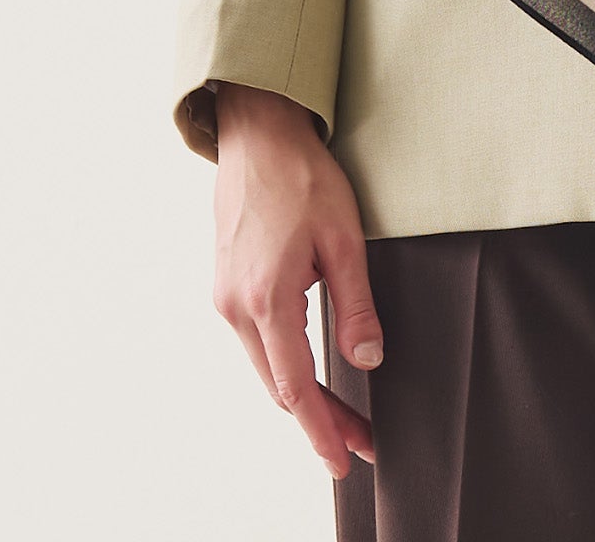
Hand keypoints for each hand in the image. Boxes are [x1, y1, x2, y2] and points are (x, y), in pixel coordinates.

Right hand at [211, 81, 382, 481]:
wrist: (257, 134)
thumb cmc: (303, 178)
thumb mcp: (343, 238)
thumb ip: (357, 303)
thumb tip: (369, 359)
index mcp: (266, 299)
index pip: (296, 387)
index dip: (322, 428)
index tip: (344, 460)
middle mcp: (235, 307)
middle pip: (279, 386)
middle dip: (320, 419)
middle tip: (360, 443)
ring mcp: (225, 297)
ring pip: (266, 366)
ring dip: (303, 393)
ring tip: (344, 414)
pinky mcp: (226, 285)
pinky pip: (257, 341)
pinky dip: (285, 364)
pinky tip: (311, 369)